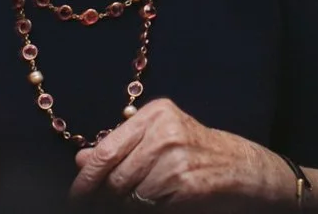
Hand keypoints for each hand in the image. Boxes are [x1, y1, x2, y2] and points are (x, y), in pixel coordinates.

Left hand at [70, 99, 287, 207]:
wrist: (241, 167)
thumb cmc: (195, 151)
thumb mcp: (160, 137)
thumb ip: (120, 144)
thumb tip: (81, 160)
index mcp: (155, 113)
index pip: (108, 149)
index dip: (88, 176)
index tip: (76, 193)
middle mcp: (165, 132)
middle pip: (116, 176)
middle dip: (106, 195)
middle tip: (101, 204)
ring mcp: (177, 159)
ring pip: (131, 195)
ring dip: (127, 204)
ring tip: (137, 201)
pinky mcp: (186, 185)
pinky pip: (150, 206)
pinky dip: (146, 209)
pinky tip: (155, 204)